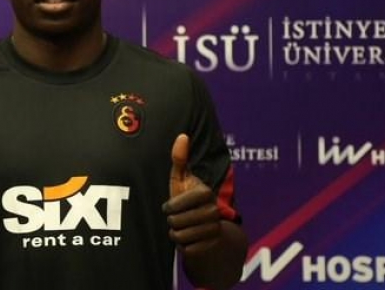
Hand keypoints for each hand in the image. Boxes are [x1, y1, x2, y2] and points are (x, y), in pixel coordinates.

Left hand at [163, 134, 221, 255]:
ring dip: (176, 234)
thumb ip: (180, 158)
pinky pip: (186, 249)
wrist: (208, 225)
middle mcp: (213, 210)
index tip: (171, 206)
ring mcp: (214, 228)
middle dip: (172, 221)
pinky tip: (189, 239)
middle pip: (176, 222)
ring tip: (182, 227)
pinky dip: (183, 246)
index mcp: (206, 193)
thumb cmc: (188, 198)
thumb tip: (182, 135)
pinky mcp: (213, 245)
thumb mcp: (182, 179)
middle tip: (177, 218)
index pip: (176, 206)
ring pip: (180, 236)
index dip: (170, 207)